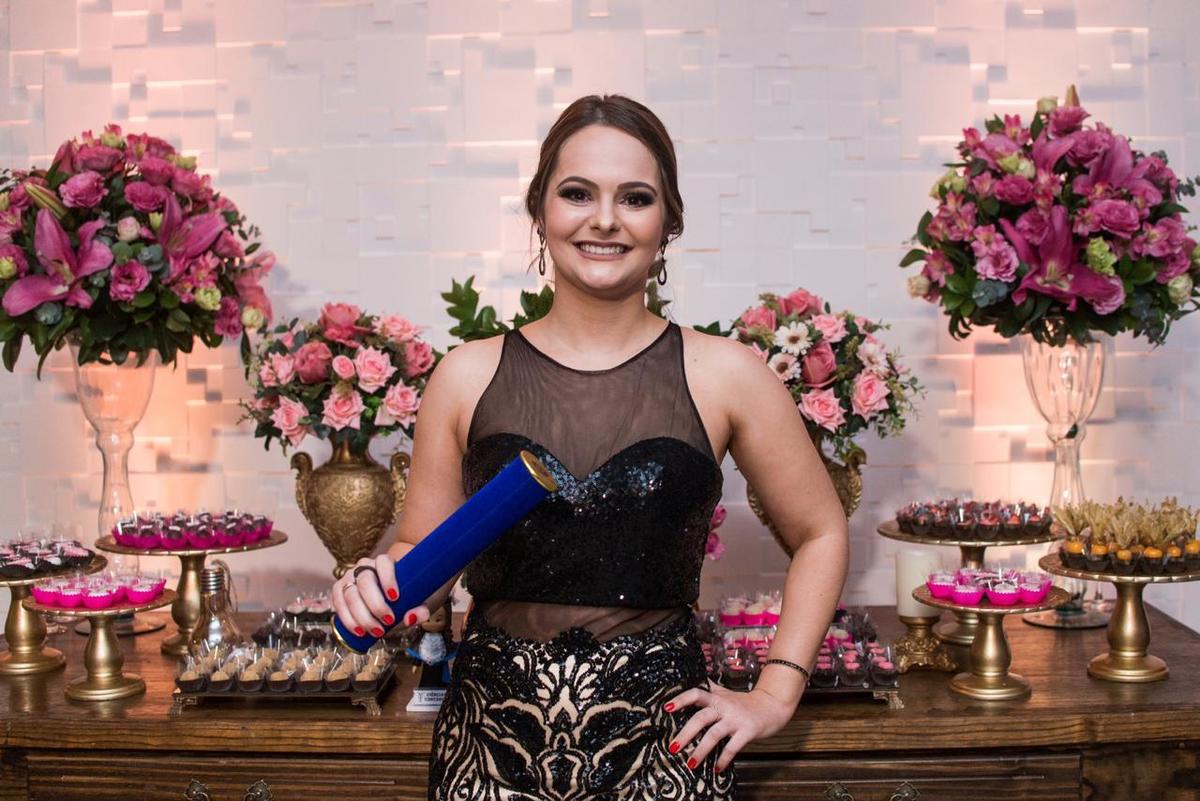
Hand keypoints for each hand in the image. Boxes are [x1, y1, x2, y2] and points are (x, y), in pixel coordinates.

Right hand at [331, 554, 428, 638]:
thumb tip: (410, 618)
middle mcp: (364, 566)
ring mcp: (350, 577)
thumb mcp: (415, 601)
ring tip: (376, 631)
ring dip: (362, 616)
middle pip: (365, 582)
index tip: (395, 597)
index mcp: (384, 562)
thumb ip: (419, 610)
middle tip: (388, 621)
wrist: (387, 596)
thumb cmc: (402, 595)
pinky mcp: (339, 589)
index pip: (384, 563)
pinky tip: (359, 630)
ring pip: (350, 595)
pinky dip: (347, 619)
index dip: (388, 579)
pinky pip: (338, 602)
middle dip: (376, 605)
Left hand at [663, 683, 795, 772]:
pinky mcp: (747, 732)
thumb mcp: (725, 693)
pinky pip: (733, 747)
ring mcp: (735, 720)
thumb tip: (691, 680)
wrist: (772, 705)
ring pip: (714, 735)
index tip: (666, 708)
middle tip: (672, 747)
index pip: (696, 694)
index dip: (681, 700)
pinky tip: (717, 769)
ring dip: (701, 750)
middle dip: (685, 734)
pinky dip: (724, 759)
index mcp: (716, 698)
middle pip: (701, 718)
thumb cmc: (744, 702)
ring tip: (690, 764)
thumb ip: (708, 689)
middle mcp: (724, 707)